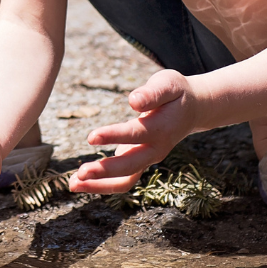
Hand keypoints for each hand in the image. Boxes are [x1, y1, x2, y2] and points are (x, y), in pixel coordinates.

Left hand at [68, 69, 199, 193]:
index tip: (91, 137)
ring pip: (126, 179)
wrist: (193, 109)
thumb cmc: (176, 92)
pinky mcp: (141, 161)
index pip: (135, 134)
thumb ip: (151, 93)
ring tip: (73, 184)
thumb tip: (133, 101)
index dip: (113, 136)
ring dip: (100, 184)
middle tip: (80, 172)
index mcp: (162, 127)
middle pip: (131, 166)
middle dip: (105, 171)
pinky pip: (124, 179)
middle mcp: (156, 148)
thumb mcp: (168, 83)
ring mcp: (149, 158)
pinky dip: (103, 184)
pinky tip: (82, 182)